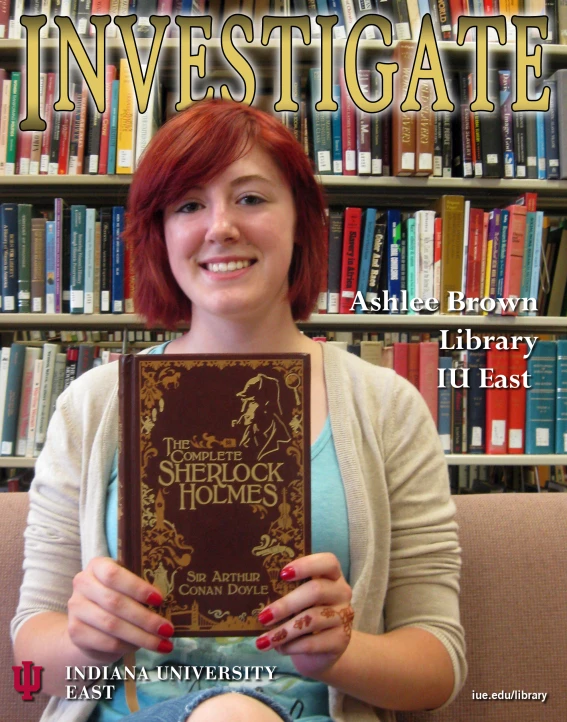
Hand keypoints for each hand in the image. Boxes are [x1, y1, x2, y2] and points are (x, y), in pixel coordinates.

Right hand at [67, 557, 174, 662]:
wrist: (90, 622)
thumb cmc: (118, 596)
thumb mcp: (127, 586)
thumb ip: (142, 587)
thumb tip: (173, 599)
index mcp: (98, 565)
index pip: (114, 574)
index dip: (137, 587)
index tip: (160, 600)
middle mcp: (82, 583)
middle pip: (115, 603)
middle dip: (146, 618)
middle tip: (168, 629)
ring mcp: (75, 608)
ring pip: (112, 625)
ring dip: (141, 637)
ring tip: (163, 644)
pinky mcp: (75, 631)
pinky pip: (106, 642)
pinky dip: (127, 646)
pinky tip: (142, 648)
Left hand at [255, 553, 353, 678]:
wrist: (323, 650)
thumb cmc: (304, 614)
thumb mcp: (298, 599)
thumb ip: (286, 591)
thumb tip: (257, 595)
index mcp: (332, 575)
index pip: (328, 562)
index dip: (306, 565)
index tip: (282, 573)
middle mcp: (342, 592)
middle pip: (316, 591)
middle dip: (286, 604)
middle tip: (263, 616)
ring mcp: (344, 616)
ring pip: (312, 619)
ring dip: (284, 631)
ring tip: (264, 640)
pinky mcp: (342, 640)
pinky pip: (314, 642)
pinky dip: (293, 646)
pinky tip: (279, 648)